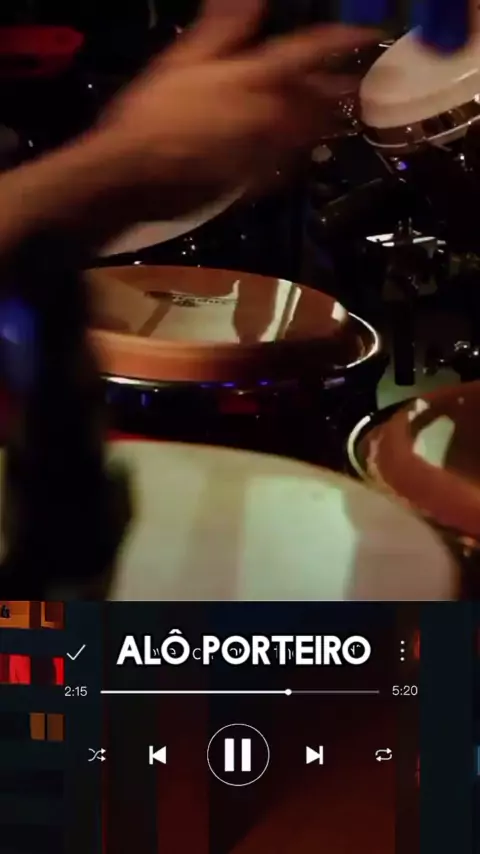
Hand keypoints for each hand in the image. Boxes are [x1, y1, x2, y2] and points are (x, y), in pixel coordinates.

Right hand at [99, 0, 379, 217]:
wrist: (136, 173)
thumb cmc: (154, 111)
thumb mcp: (183, 59)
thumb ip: (224, 28)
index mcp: (253, 78)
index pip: (308, 53)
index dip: (342, 40)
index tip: (367, 34)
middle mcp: (269, 115)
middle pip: (318, 99)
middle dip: (341, 87)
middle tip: (360, 81)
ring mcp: (265, 151)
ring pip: (309, 133)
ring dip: (327, 121)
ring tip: (341, 114)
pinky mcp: (254, 180)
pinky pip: (288, 165)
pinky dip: (301, 154)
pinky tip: (303, 153)